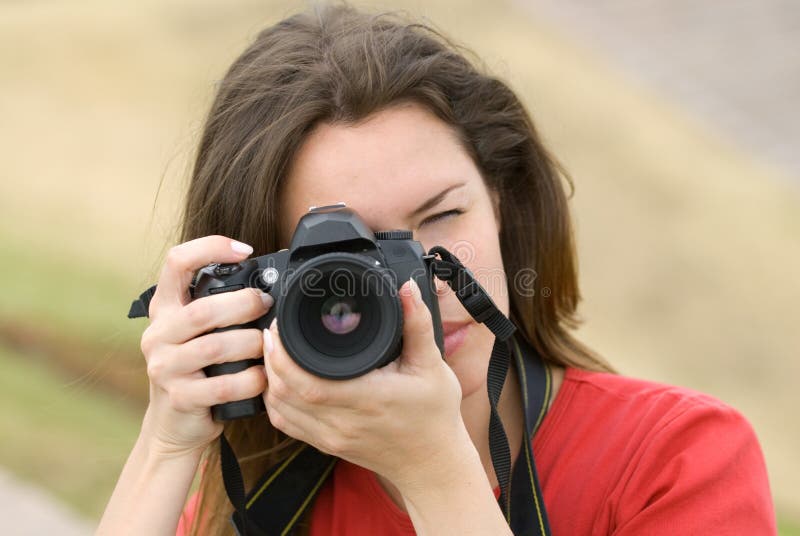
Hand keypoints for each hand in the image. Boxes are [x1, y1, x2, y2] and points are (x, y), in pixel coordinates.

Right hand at [139, 235, 268, 456]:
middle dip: (245, 304)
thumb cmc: (198, 370)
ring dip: (251, 344)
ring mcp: (164, 367)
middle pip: (204, 309)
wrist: (175, 425)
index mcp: (164, 309)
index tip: (245, 251)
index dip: (210, 248)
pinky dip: (251, 380)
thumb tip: (268, 286)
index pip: (176, 262)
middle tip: (267, 305)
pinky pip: (224, 385)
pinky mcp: (179, 398)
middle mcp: (158, 334)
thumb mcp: (198, 333)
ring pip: (216, 347)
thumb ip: (220, 309)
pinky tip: (262, 378)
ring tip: (266, 345)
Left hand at [262, 278, 470, 491]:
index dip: (283, 354)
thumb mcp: (432, 366)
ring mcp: (330, 437)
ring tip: (274, 351)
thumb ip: (418, 324)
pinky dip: (276, 402)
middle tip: (274, 330)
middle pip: (284, 392)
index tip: (282, 325)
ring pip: (279, 409)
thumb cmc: (434, 416)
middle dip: (270, 358)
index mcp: (366, 399)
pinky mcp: (326, 445)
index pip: (307, 381)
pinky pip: (287, 424)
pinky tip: (280, 382)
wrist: (432, 464)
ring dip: (270, 378)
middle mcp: (342, 422)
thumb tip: (408, 288)